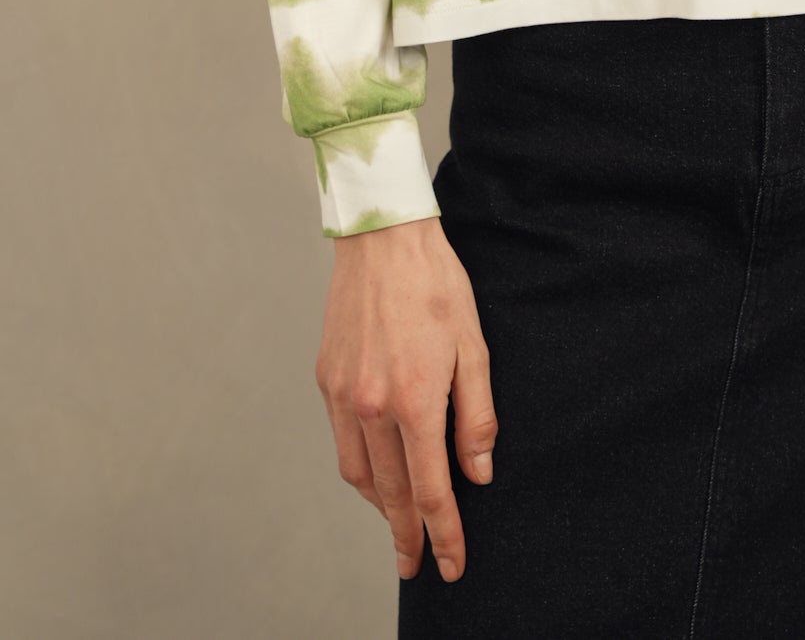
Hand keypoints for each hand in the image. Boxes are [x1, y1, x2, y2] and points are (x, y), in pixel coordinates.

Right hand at [314, 214, 497, 583]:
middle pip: (391, 494)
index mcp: (414, 399)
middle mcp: (372, 406)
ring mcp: (344, 394)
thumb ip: (477, 415)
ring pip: (360, 475)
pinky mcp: (327, 380)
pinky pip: (343, 443)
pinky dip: (360, 471)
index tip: (451, 565)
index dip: (443, 533)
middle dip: (407, 536)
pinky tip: (377, 475)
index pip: (430, 490)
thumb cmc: (436, 284)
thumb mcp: (474, 346)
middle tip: (418, 566)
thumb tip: (478, 473)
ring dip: (381, 508)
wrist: (382, 236)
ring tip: (400, 526)